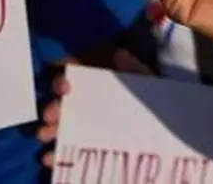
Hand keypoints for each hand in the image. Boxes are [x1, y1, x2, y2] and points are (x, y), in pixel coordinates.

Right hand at [38, 51, 150, 166]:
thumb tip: (120, 54)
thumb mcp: (146, 82)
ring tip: (47, 135)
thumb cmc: (151, 98)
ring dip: (49, 131)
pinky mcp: (83, 149)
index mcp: (94, 89)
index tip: (65, 87)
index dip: (62, 83)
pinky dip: (54, 155)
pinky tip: (50, 157)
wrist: (165, 123)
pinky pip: (64, 152)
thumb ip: (135, 69)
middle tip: (51, 115)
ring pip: (58, 129)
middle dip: (52, 109)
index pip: (69, 83)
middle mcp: (82, 108)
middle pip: (59, 107)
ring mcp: (81, 129)